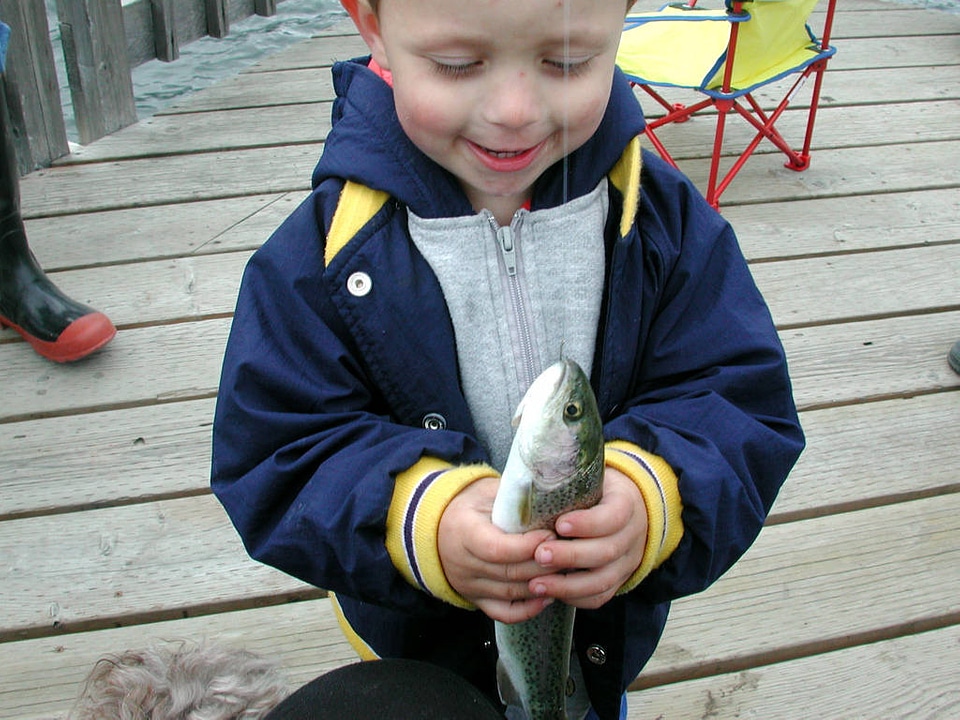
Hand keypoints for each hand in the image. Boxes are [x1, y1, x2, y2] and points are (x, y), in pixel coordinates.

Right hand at [438, 477, 554, 622]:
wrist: (436, 527)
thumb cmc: (467, 505)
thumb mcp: (485, 492)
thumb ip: (512, 497)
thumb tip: (548, 496)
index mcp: (463, 533)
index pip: (498, 548)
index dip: (528, 545)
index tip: (552, 533)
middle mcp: (464, 564)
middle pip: (510, 573)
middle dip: (544, 564)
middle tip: (569, 552)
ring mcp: (469, 586)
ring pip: (512, 594)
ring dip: (542, 585)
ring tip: (566, 571)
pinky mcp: (476, 599)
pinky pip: (504, 613)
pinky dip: (528, 609)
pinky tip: (548, 596)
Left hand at [529, 467, 647, 608]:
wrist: (629, 508)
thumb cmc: (598, 490)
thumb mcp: (592, 478)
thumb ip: (569, 481)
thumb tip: (527, 481)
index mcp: (626, 504)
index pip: (613, 516)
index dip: (587, 523)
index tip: (559, 524)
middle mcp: (632, 536)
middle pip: (606, 551)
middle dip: (570, 556)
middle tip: (539, 555)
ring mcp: (627, 562)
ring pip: (602, 580)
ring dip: (567, 585)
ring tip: (536, 583)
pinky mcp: (618, 580)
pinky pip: (599, 597)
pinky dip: (574, 598)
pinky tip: (551, 593)